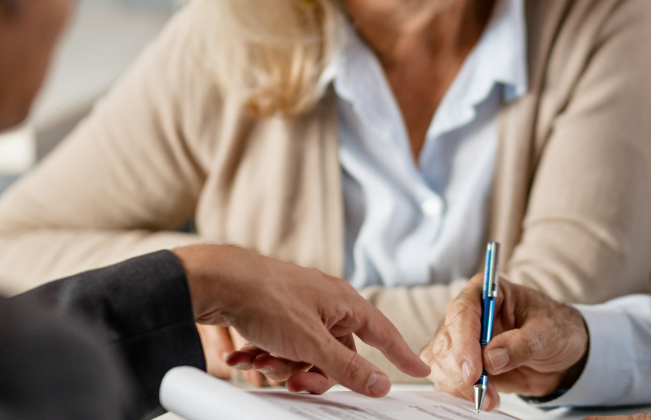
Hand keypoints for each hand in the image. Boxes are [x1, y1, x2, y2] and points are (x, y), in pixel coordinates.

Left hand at [173, 245, 429, 395]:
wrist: (216, 281)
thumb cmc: (266, 299)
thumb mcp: (311, 344)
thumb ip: (347, 367)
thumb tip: (380, 383)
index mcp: (344, 302)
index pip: (383, 333)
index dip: (402, 355)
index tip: (420, 370)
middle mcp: (326, 303)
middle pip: (337, 353)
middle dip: (314, 372)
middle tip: (296, 380)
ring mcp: (299, 309)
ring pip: (305, 354)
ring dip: (283, 366)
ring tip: (261, 361)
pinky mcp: (274, 315)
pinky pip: (280, 347)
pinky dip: (263, 357)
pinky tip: (243, 358)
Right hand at [422, 275, 588, 411]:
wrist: (561, 353)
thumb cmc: (556, 329)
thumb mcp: (549, 333)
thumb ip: (522, 343)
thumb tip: (492, 358)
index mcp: (487, 291)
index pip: (463, 312)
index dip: (464, 342)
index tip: (474, 371)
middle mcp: (469, 313)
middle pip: (446, 340)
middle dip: (460, 371)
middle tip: (482, 391)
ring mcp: (462, 338)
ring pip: (440, 361)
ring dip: (459, 385)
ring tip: (489, 397)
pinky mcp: (462, 362)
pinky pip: (445, 377)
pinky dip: (459, 392)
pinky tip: (483, 397)